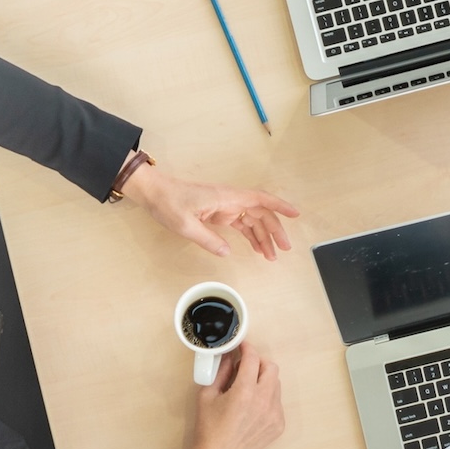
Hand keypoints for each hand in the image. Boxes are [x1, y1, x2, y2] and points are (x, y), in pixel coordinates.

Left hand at [124, 162, 297, 260]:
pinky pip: (242, 224)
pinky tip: (256, 248)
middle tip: (283, 249)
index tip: (295, 214)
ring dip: (263, 236)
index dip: (280, 206)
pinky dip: (251, 236)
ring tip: (271, 256)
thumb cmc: (169, 203)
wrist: (154, 192)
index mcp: (227, 198)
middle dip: (275, 230)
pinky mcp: (219, 213)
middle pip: (261, 213)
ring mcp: (226, 207)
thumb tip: (227, 252)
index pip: (261, 199)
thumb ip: (208, 239)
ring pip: (253, 220)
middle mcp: (231, 201)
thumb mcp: (185, 225)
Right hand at [176, 341, 284, 448]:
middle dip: (259, 363)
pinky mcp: (279, 424)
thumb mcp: (207, 396)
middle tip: (245, 366)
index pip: (253, 359)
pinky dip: (266, 398)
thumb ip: (220, 372)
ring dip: (263, 380)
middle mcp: (264, 401)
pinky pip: (277, 402)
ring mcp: (275, 413)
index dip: (247, 348)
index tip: (242, 346)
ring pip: (276, 385)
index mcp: (245, 392)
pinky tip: (251, 407)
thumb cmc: (208, 428)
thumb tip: (229, 356)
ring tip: (246, 389)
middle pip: (271, 368)